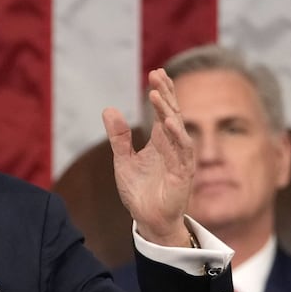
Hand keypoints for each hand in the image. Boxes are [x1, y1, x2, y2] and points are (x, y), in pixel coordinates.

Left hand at [102, 68, 192, 246]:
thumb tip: (108, 108)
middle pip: (173, 114)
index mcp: (160, 142)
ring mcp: (180, 160)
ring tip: (157, 95)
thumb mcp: (122, 160)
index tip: (156, 72)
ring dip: (168, 112)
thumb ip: (118, 136)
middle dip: (166, 94)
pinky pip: (180, 153)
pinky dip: (174, 137)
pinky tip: (166, 123)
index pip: (163, 111)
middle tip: (158, 75)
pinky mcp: (182, 175)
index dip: (162, 92)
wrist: (147, 220)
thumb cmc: (139, 191)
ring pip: (177, 130)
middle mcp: (173, 147)